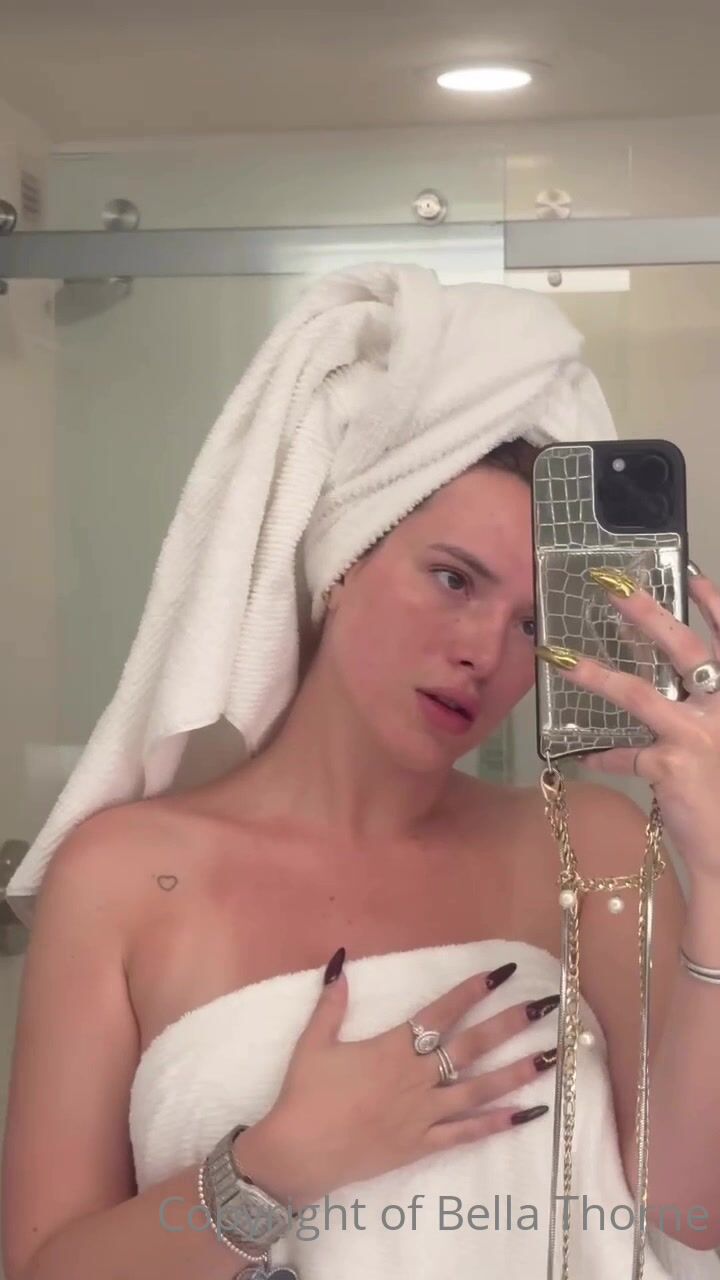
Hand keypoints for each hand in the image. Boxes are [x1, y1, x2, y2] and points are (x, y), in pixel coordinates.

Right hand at [232, 958, 556, 1207]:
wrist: (297, 1154)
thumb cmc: (305, 1096)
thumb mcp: (313, 1042)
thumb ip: (332, 1002)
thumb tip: (340, 959)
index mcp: (393, 1049)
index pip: (442, 1012)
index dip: (472, 989)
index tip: (501, 972)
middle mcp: (416, 1078)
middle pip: (472, 1046)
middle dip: (512, 1023)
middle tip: (547, 1006)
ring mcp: (423, 1114)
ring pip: (480, 1089)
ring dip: (518, 1071)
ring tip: (552, 1057)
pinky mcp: (422, 1144)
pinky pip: (467, 1133)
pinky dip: (497, 1123)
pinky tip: (526, 1113)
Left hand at [537, 563, 719, 883]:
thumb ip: (706, 708)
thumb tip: (678, 687)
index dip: (714, 604)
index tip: (688, 573)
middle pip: (683, 649)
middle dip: (645, 613)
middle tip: (611, 587)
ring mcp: (699, 736)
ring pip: (637, 694)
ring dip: (594, 674)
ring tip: (559, 659)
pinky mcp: (670, 767)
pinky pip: (625, 755)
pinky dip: (604, 756)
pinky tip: (585, 757)